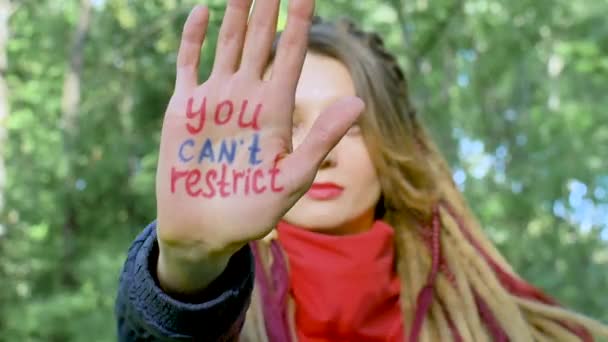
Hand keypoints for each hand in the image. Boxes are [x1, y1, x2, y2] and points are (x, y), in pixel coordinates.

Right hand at [156, 0, 363, 277]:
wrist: (203, 232)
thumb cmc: (251, 214)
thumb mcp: (292, 179)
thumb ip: (320, 139)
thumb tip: (358, 102)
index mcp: (275, 111)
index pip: (290, 55)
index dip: (300, 21)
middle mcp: (247, 98)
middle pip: (261, 40)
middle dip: (269, 5)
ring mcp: (215, 100)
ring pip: (228, 43)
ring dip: (236, 12)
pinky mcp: (183, 109)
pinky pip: (188, 65)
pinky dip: (192, 39)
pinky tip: (202, 11)